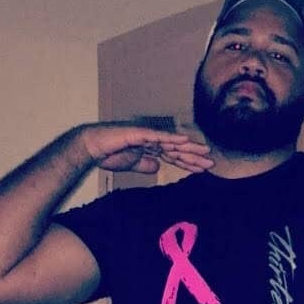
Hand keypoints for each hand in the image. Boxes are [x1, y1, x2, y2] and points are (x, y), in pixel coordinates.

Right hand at [75, 121, 213, 173]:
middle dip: (195, 156)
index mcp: (151, 148)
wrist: (91, 147)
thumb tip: (158, 168)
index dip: (189, 163)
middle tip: (212, 163)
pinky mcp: (139, 133)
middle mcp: (152, 140)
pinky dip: (171, 137)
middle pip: (177, 149)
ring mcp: (147, 135)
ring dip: (189, 147)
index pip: (174, 156)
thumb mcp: (132, 164)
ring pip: (172, 142)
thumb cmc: (108, 154)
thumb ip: (145, 165)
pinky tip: (184, 140)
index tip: (203, 170)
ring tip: (205, 151)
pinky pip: (158, 136)